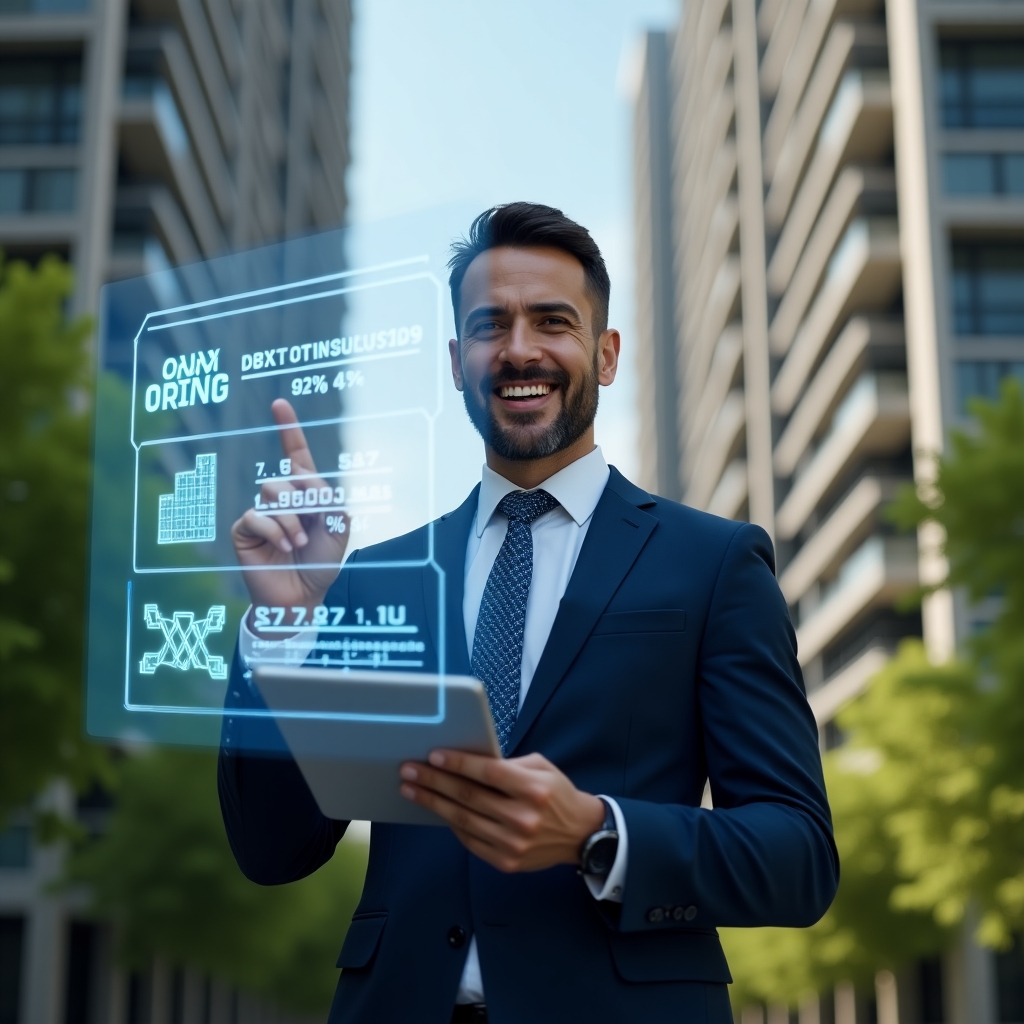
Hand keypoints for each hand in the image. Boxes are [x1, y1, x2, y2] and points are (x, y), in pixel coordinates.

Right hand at [231, 399, 347, 631]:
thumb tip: (305, 481)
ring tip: (299, 543)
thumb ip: (329, 499)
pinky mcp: (244, 530)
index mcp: (305, 493)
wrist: (303, 595)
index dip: (288, 429)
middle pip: (287, 477)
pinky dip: (275, 531)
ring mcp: (261, 512)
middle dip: (305, 500)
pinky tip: (285, 548)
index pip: (295, 454)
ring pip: (272, 493)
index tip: (279, 404)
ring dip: (292, 520)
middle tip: (313, 527)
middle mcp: (281, 499)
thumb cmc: (321, 563)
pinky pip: (256, 516)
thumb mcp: (338, 528)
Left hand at [399, 750, 605, 872]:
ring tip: (412, 789)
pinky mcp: (506, 862)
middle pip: (468, 796)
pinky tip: (436, 810)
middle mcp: (522, 817)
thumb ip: (508, 765)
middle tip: (409, 770)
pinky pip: (470, 841)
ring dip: (433, 803)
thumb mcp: (541, 768)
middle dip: (434, 781)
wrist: (581, 835)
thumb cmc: (557, 794)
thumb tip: (467, 761)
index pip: (488, 773)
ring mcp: (513, 843)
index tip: (433, 756)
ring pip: (463, 820)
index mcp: (533, 789)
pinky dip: (451, 825)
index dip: (458, 764)